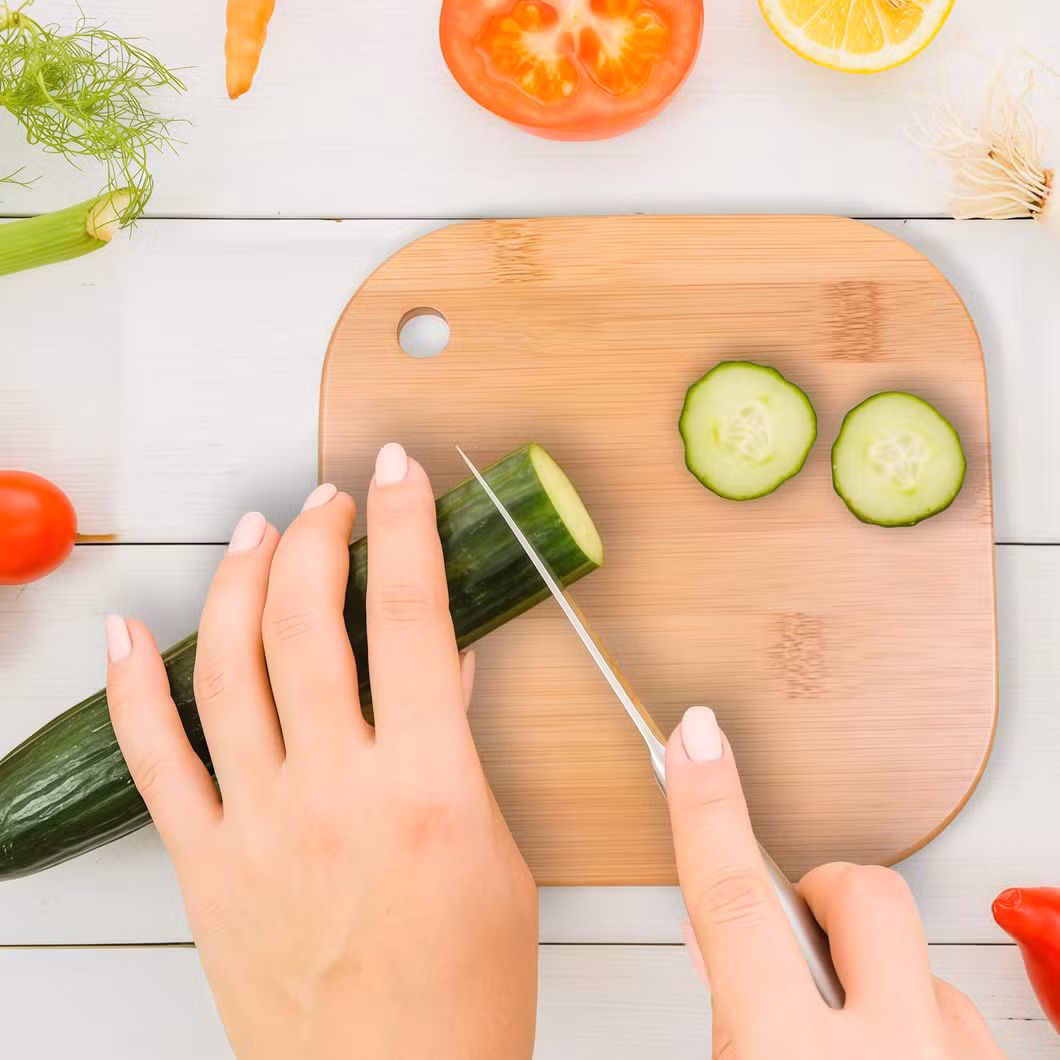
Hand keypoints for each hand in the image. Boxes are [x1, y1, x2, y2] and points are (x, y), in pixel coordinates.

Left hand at [104, 444, 537, 1059]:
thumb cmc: (463, 995)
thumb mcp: (498, 855)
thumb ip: (460, 745)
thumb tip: (441, 662)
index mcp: (427, 788)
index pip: (409, 618)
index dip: (404, 528)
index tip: (395, 478)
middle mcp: (334, 794)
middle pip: (304, 622)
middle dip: (316, 536)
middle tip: (329, 501)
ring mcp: (259, 827)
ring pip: (225, 668)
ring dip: (237, 580)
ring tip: (256, 531)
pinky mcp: (206, 867)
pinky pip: (155, 760)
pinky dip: (133, 687)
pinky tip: (129, 632)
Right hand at [666, 706, 1003, 1058]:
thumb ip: (732, 1023)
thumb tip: (720, 950)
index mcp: (791, 1058)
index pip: (734, 900)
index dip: (709, 806)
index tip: (699, 738)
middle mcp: (893, 1053)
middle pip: (860, 892)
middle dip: (823, 894)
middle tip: (796, 946)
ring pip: (919, 960)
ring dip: (877, 980)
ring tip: (848, 1040)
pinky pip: (957, 1013)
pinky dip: (922, 1026)